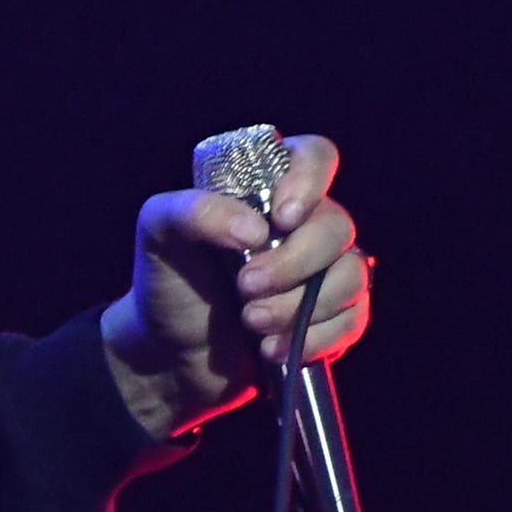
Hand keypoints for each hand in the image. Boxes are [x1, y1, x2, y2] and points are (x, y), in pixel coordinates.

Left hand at [101, 134, 373, 439]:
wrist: (171, 354)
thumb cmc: (167, 282)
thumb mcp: (158, 234)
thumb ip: (194, 211)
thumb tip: (255, 228)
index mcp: (265, 190)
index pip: (315, 156)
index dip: (309, 180)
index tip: (280, 218)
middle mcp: (303, 225)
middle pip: (337, 225)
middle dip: (294, 262)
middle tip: (245, 286)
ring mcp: (324, 271)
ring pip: (351, 274)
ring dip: (301, 306)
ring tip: (252, 322)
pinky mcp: (334, 316)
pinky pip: (353, 318)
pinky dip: (315, 337)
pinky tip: (271, 348)